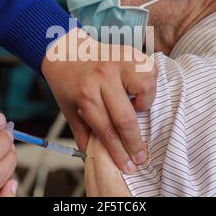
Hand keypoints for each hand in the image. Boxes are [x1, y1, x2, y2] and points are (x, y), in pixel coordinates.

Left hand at [42, 29, 156, 173]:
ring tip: (135, 106)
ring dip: (145, 103)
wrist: (65, 49)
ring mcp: (118, 62)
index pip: (106, 130)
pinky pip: (150, 70)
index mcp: (85, 94)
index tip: (128, 166)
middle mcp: (102, 78)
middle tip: (141, 156)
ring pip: (145, 88)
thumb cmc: (68, 81)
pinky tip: (137, 89)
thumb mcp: (69, 109)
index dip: (118, 152)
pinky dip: (148, 83)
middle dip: (135, 143)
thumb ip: (84, 134)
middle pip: (126, 117)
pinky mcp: (129, 53)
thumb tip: (95, 157)